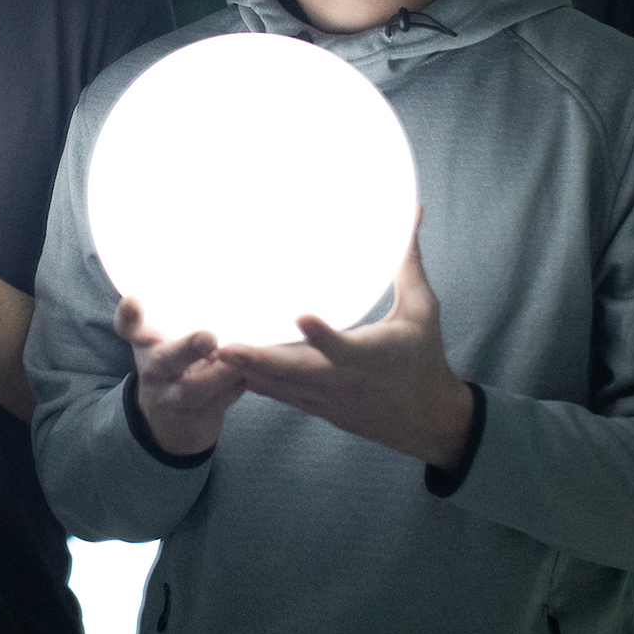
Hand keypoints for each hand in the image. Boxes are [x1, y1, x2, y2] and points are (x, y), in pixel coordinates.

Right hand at [115, 297, 246, 457]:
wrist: (172, 420)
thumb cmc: (174, 363)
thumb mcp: (163, 339)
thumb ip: (176, 315)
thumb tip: (216, 280)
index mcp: (144, 344)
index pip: (129, 327)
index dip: (129, 316)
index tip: (133, 302)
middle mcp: (153, 370)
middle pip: (165, 360)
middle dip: (187, 348)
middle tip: (208, 337)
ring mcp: (171, 397)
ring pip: (193, 389)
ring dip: (218, 375)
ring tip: (238, 362)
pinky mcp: (194, 416)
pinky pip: (216, 403)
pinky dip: (233, 389)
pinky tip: (248, 374)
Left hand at [218, 217, 473, 469]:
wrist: (427, 421)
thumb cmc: (424, 356)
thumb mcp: (422, 310)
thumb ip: (408, 262)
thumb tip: (412, 211)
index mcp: (370, 356)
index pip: (343, 346)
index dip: (322, 334)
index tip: (301, 317)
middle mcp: (342, 381)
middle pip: (293, 372)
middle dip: (256, 360)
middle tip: (221, 345)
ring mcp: (324, 399)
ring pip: (277, 386)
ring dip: (243, 371)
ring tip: (206, 352)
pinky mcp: (314, 407)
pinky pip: (277, 394)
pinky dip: (251, 381)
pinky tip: (222, 366)